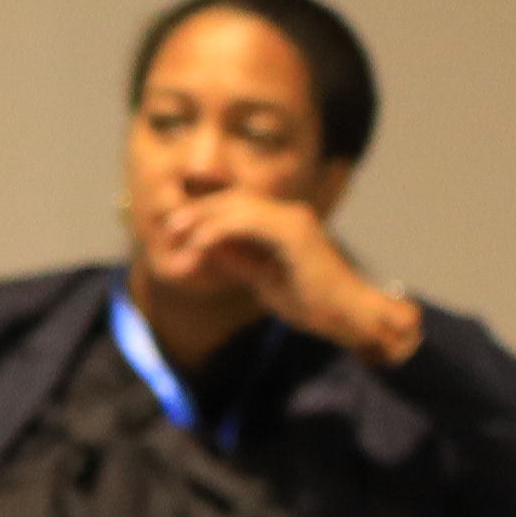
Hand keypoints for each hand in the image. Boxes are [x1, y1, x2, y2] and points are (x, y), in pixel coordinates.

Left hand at [156, 186, 418, 362]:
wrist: (347, 316)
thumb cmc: (309, 301)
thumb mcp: (260, 277)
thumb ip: (237, 259)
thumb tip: (204, 248)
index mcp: (284, 223)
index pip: (237, 206)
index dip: (204, 213)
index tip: (175, 229)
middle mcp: (290, 215)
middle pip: (234, 200)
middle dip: (197, 210)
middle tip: (168, 227)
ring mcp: (294, 221)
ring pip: (238, 207)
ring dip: (203, 218)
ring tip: (176, 233)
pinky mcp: (295, 234)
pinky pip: (248, 223)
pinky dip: (218, 230)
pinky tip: (198, 244)